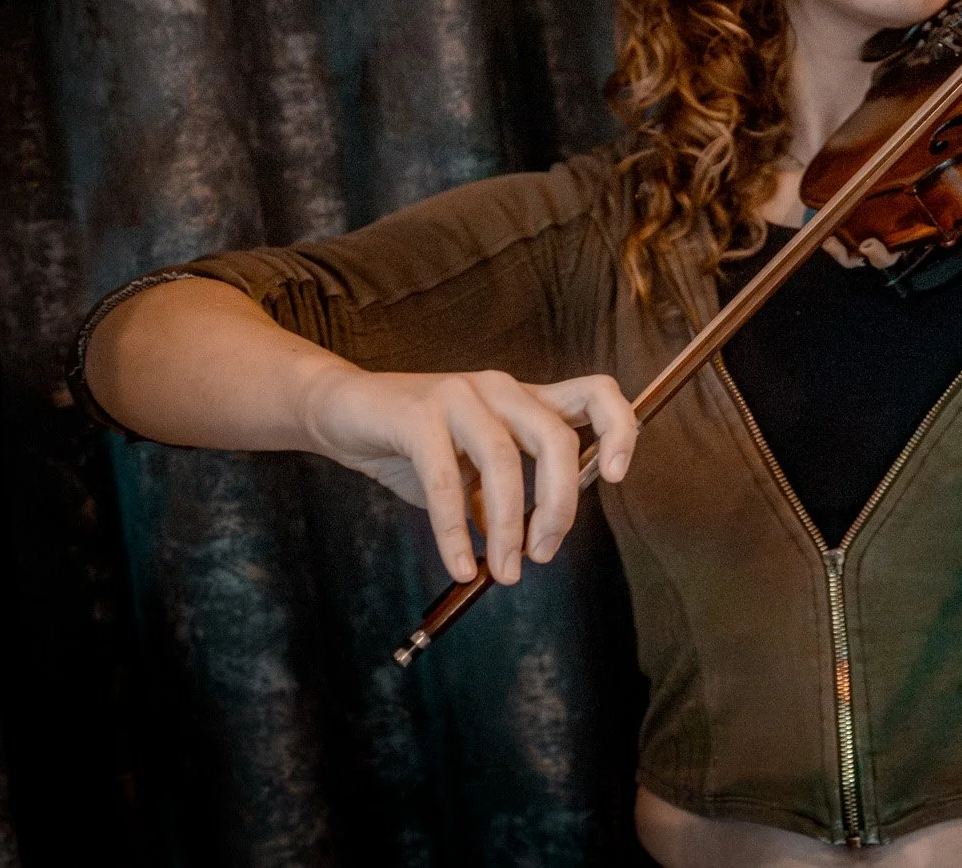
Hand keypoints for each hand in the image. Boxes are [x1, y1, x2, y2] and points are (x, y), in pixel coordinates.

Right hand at [299, 368, 637, 585]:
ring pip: (505, 462)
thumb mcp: (471, 472)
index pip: (596, 393)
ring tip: (504, 572)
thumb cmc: (414, 443)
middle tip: (544, 555)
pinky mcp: (418, 414)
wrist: (341, 412)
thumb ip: (505, 496)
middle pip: (558, 439)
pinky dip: (456, 531)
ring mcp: (461, 395)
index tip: (614, 478)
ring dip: (508, 528)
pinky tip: (460, 563)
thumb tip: (530, 547)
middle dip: (559, 506)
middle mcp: (502, 388)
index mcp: (526, 397)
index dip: (620, 429)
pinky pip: (446, 481)